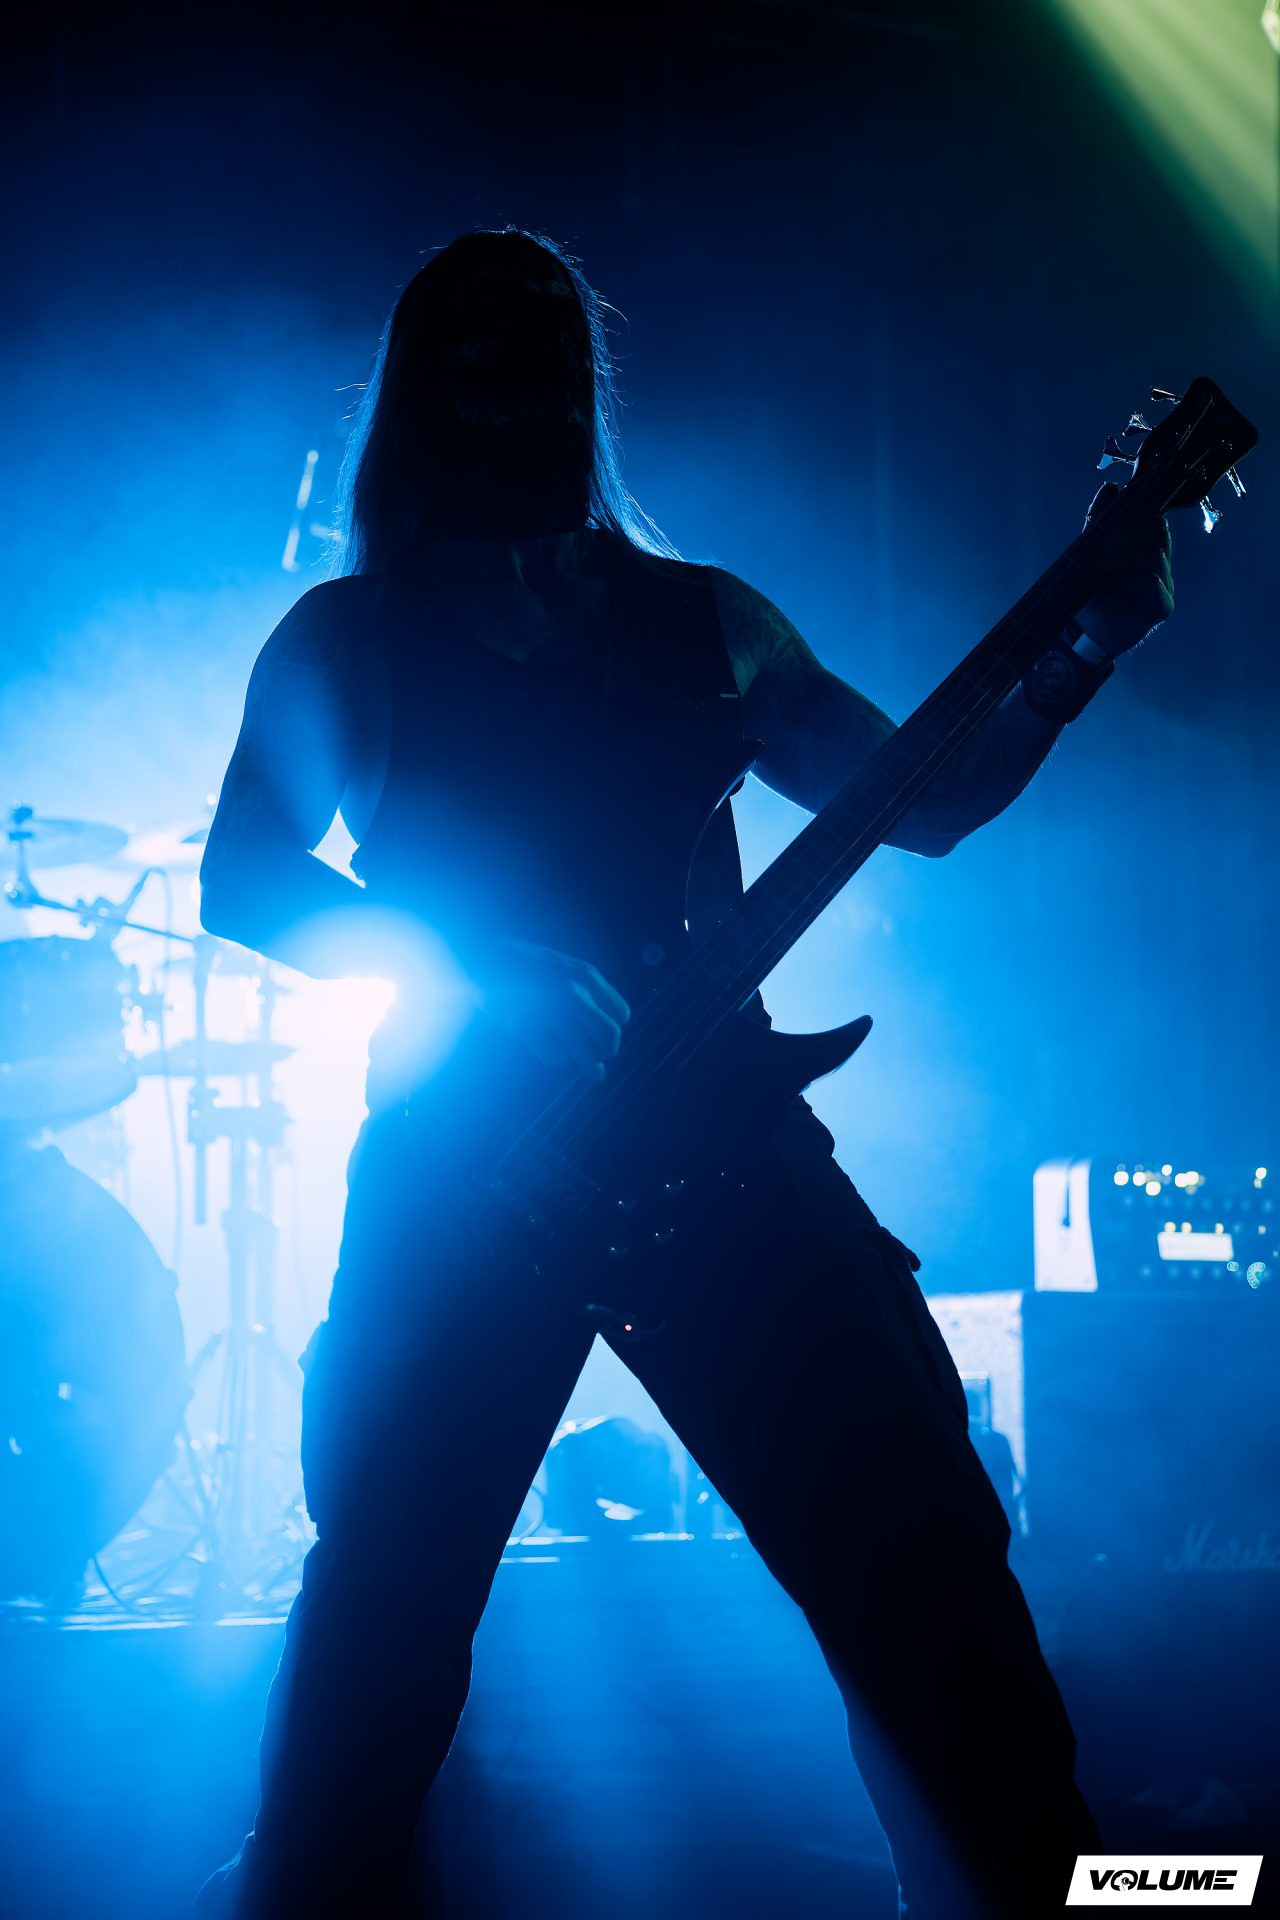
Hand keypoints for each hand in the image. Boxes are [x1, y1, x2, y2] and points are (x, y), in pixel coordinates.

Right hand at [478, 938, 630, 1075]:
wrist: (485, 955)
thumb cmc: (526, 965)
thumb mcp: (564, 967)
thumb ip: (586, 992)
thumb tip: (602, 1035)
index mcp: (586, 975)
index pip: (621, 1015)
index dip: (614, 1026)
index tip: (600, 1031)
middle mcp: (574, 993)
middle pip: (610, 1038)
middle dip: (607, 1052)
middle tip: (598, 1056)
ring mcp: (551, 1011)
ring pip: (588, 1054)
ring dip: (591, 1067)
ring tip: (594, 1074)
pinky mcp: (528, 1027)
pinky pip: (556, 1056)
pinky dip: (558, 1058)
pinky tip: (553, 1051)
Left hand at [1077, 482, 1173, 657]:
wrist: (1086, 633)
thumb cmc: (1091, 594)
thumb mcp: (1090, 553)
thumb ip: (1099, 522)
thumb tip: (1111, 487)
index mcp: (1149, 553)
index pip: (1156, 523)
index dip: (1135, 518)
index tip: (1110, 527)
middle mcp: (1162, 569)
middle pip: (1158, 535)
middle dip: (1127, 537)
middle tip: (1102, 550)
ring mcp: (1166, 588)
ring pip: (1154, 556)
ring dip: (1122, 559)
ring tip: (1100, 569)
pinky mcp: (1162, 608)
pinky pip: (1151, 581)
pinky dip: (1126, 578)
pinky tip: (1108, 584)